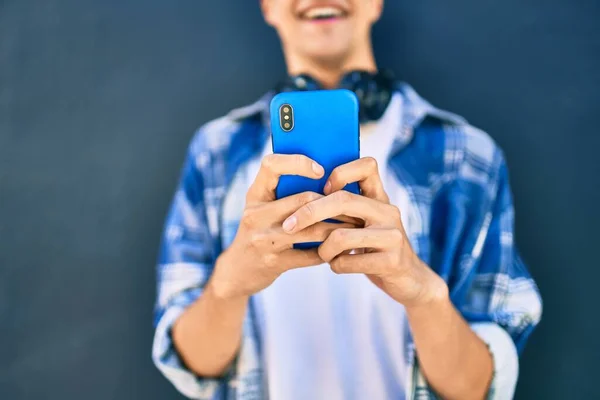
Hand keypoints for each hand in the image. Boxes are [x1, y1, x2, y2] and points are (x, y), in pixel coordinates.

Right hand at [210, 154, 353, 299]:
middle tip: (355, 204)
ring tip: (355, 226)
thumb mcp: (263, 209)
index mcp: (255, 194)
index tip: (321, 170)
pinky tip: (340, 248)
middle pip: (303, 199)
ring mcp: (263, 238)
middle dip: (334, 203)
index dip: (297, 162)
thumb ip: (285, 194)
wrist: (237, 271)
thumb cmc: (259, 233)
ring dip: (338, 227)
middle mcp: (255, 213)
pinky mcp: (274, 262)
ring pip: (312, 228)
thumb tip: (328, 179)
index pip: (271, 164)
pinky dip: (329, 250)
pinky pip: (311, 254)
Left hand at [281, 157, 446, 307]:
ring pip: (340, 236)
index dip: (341, 171)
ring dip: (323, 249)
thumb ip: (346, 207)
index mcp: (380, 197)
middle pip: (342, 199)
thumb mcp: (366, 221)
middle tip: (289, 226)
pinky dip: (336, 265)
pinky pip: (348, 261)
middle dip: (309, 212)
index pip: (367, 165)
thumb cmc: (376, 248)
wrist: (409, 280)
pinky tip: (337, 266)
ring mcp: (392, 236)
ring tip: (323, 254)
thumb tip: (301, 194)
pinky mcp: (392, 261)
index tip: (322, 187)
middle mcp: (388, 211)